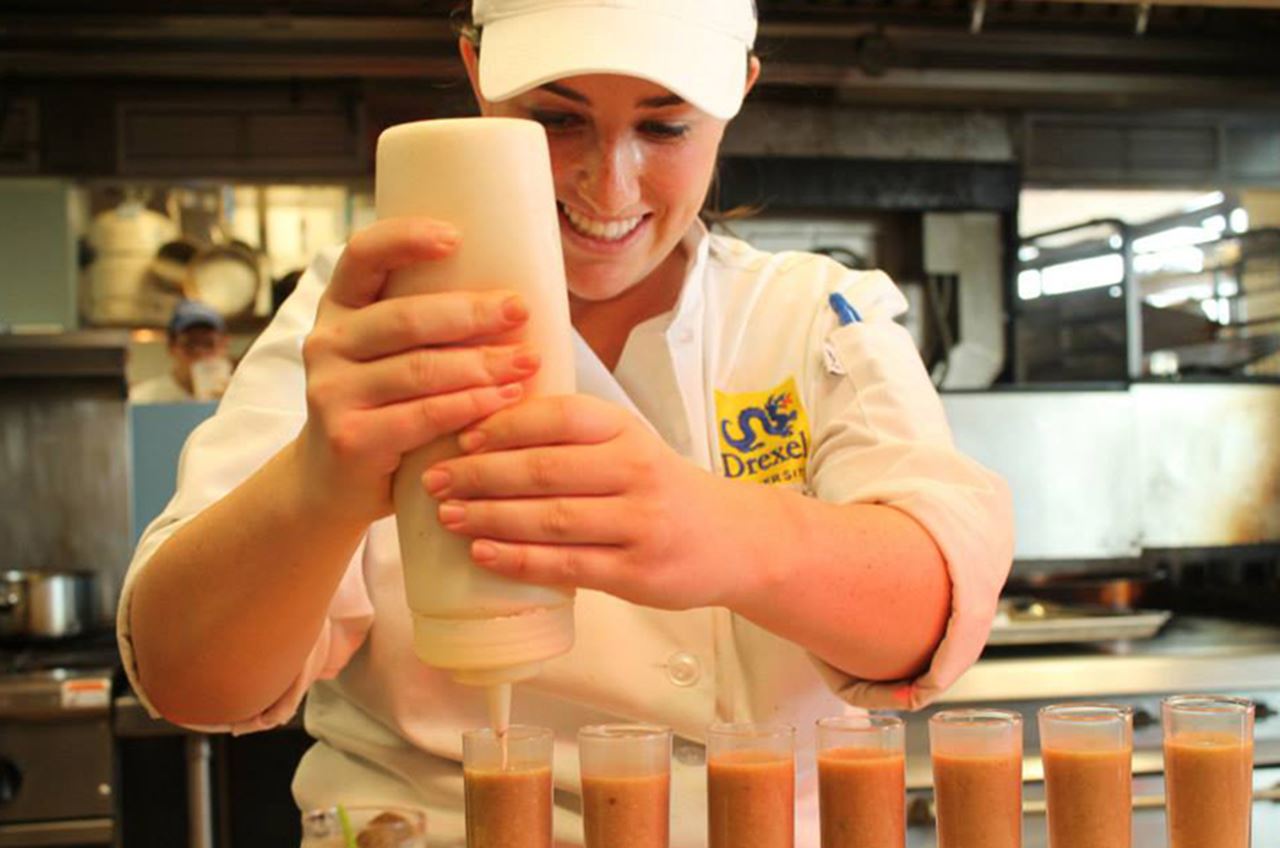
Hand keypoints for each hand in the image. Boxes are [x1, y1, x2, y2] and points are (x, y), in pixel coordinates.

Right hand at [295, 217, 541, 523]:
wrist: (334, 482)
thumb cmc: (384, 406)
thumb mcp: (389, 354)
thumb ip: (427, 325)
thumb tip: (514, 296)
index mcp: (339, 307)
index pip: (362, 256)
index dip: (404, 239)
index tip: (456, 237)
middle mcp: (326, 342)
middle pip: (405, 318)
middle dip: (471, 313)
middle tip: (520, 311)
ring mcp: (330, 391)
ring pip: (419, 369)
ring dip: (481, 364)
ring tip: (527, 361)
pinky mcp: (349, 437)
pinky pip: (421, 415)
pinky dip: (469, 406)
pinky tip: (504, 399)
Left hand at [422, 394, 762, 610]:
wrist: (737, 540)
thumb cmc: (663, 488)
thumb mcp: (630, 443)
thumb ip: (574, 434)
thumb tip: (483, 424)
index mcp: (628, 430)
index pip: (560, 418)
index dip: (506, 425)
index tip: (462, 435)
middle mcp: (636, 471)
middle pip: (546, 470)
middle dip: (482, 474)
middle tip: (436, 479)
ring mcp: (639, 524)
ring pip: (551, 518)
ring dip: (491, 516)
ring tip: (448, 514)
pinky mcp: (636, 572)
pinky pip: (566, 565)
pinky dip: (518, 559)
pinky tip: (482, 553)